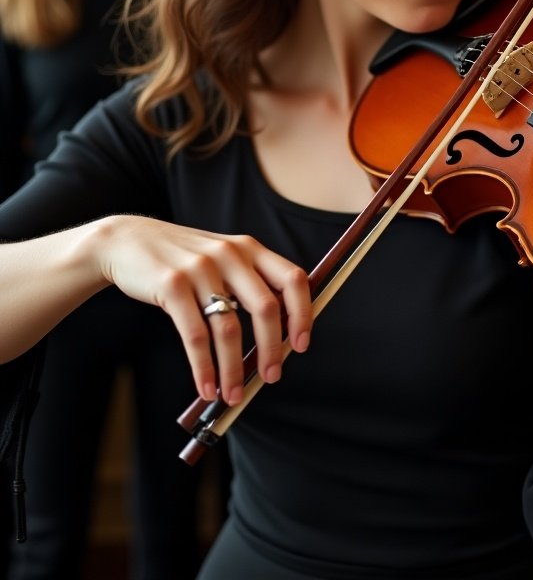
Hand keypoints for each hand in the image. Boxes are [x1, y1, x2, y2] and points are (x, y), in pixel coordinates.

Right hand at [94, 216, 311, 404]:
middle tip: (271, 377)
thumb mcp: (222, 257)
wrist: (126, 240)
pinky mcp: (172, 285)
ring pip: (229, 328)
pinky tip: (206, 386)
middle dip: (272, 348)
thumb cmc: (181, 258)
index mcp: (250, 248)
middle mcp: (231, 254)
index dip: (303, 313)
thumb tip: (278, 334)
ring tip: (233, 395)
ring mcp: (201, 268)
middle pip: (266, 307)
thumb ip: (249, 282)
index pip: (292, 279)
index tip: (301, 344)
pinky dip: (204, 367)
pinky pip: (195, 335)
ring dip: (233, 369)